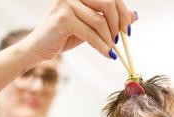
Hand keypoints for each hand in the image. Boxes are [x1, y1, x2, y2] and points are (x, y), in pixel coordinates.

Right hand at [22, 0, 137, 62]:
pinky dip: (101, 46)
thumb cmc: (63, 36)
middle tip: (120, 40)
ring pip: (100, 21)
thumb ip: (109, 19)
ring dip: (109, 39)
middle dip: (119, 24)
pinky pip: (90, 34)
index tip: (127, 30)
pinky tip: (107, 54)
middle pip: (108, 4)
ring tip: (111, 50)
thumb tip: (134, 15)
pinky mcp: (63, 18)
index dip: (123, 12)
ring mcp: (67, 3)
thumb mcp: (90, 26)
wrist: (39, 48)